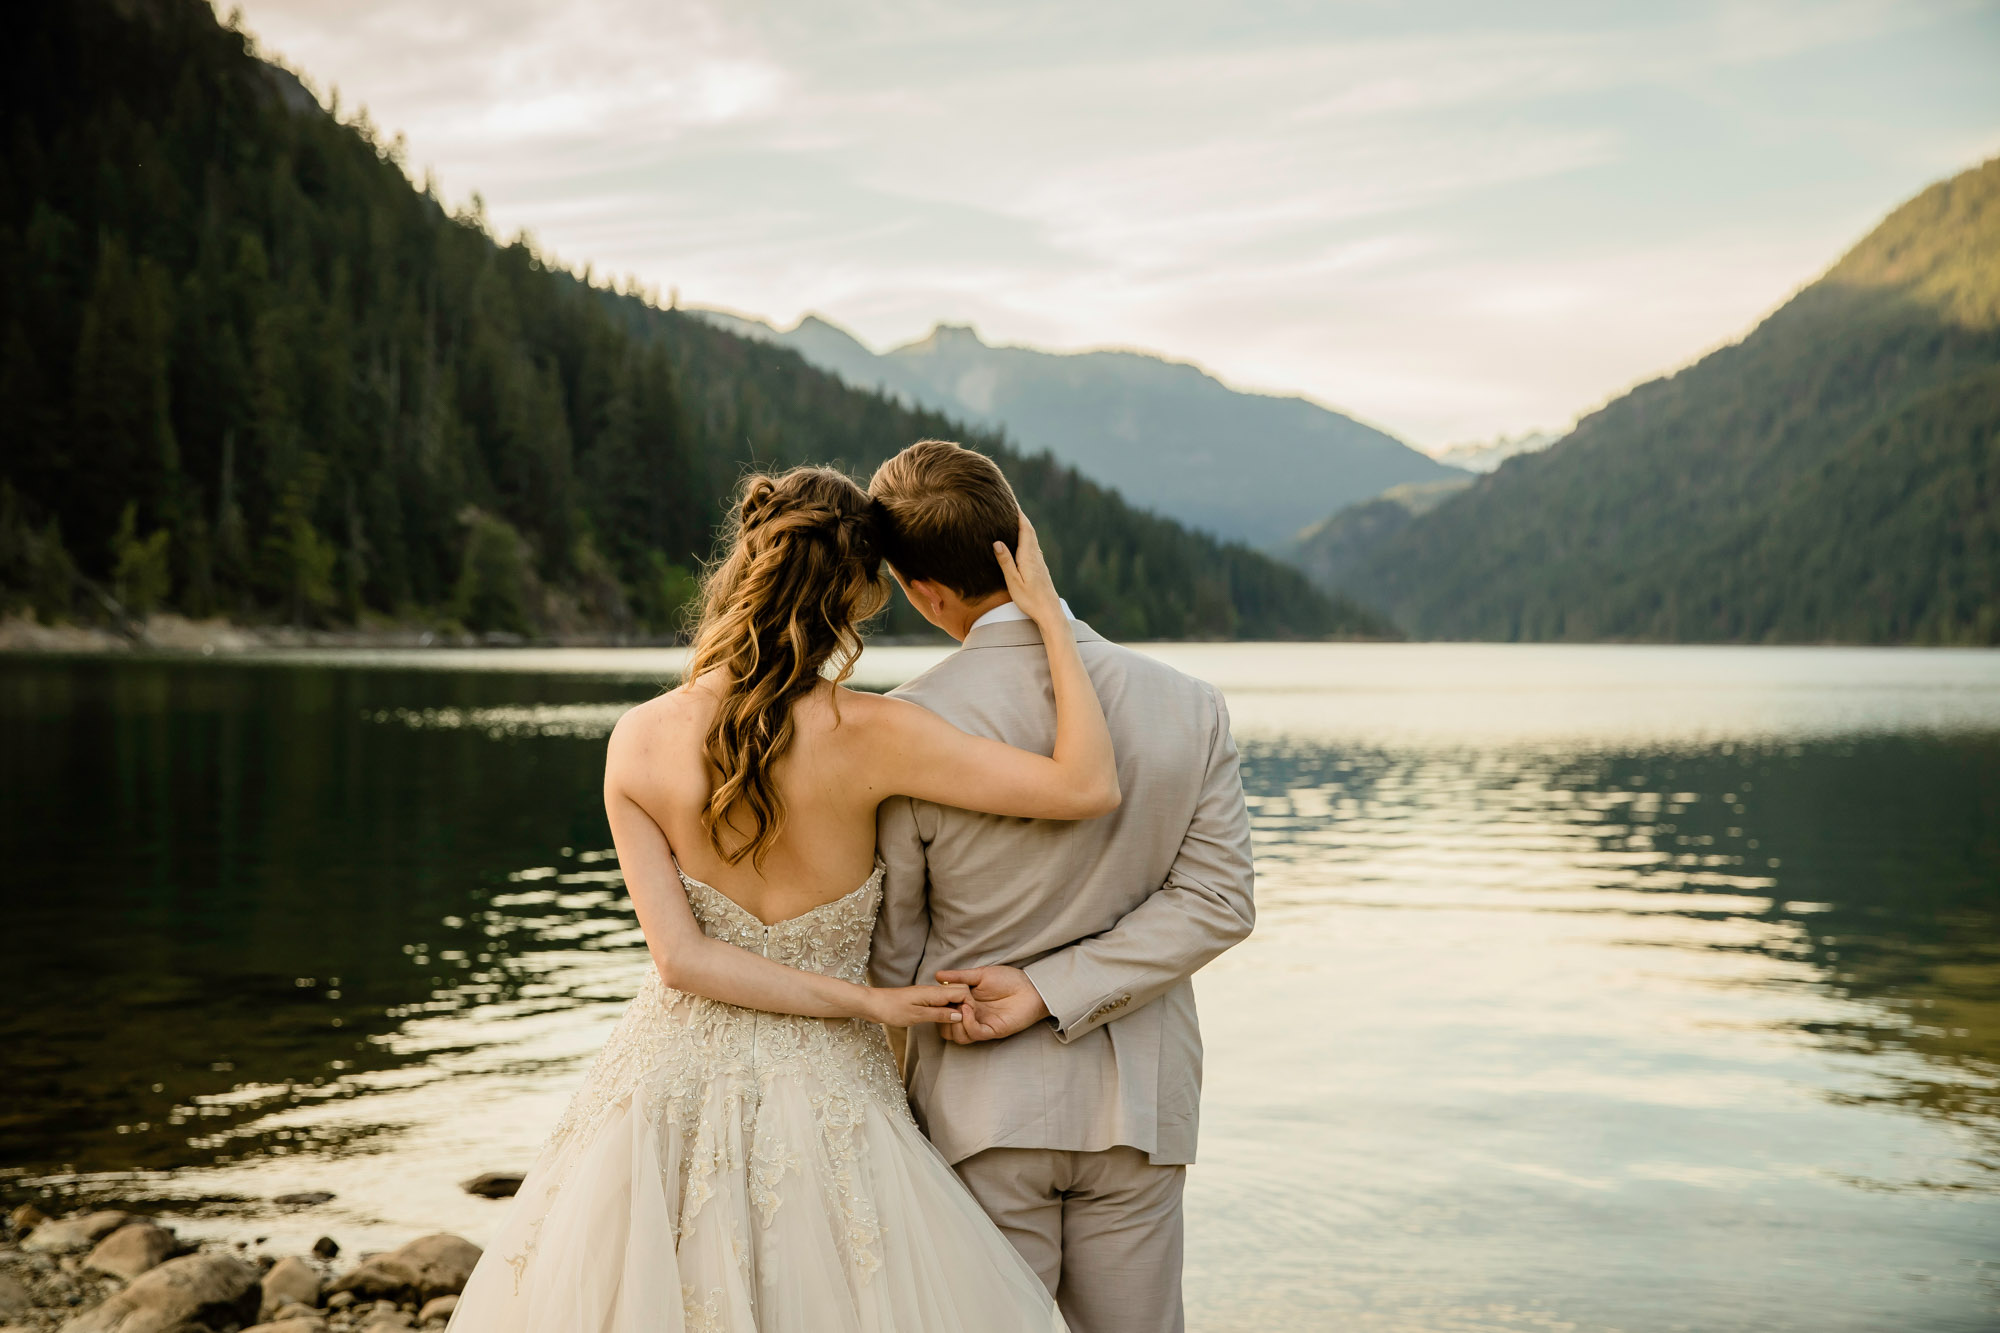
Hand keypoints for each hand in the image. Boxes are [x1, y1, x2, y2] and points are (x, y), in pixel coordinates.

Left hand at [866, 982, 969, 1027]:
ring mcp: (929, 995)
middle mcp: (934, 991)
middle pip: (960, 993)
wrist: (873, 1004)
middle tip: (963, 1023)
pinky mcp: (924, 1000)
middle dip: (966, 1007)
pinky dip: (947, 1011)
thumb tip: (960, 1015)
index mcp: (935, 992)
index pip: (963, 991)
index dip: (969, 1005)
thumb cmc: (892, 1009)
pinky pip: (942, 1003)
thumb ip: (940, 1014)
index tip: (968, 1019)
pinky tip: (943, 1020)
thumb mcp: (917, 1015)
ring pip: (952, 998)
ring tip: (954, 1024)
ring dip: (956, 1010)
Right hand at [933, 965, 1049, 1043]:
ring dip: (954, 1022)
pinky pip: (974, 1034)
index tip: (938, 995)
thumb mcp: (980, 974)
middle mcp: (971, 1017)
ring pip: (958, 1036)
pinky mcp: (992, 1030)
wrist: (1031, 987)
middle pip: (946, 1030)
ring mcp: (981, 1025)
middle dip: (942, 1018)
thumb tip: (937, 975)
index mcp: (965, 1004)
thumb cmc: (1009, 979)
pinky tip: (968, 1009)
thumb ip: (959, 977)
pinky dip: (967, 1023)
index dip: (937, 1007)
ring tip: (960, 1006)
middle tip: (948, 1003)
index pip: (943, 1014)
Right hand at [993, 513, 1064, 630]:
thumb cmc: (1030, 599)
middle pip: (1029, 531)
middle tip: (1011, 505)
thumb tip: (997, 541)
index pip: (1025, 529)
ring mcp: (1039, 561)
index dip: (1019, 515)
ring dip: (1024, 527)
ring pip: (1032, 538)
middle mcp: (1036, 555)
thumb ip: (1005, 561)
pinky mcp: (1040, 568)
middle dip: (1020, 517)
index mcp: (1028, 556)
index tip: (1011, 502)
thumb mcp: (1013, 581)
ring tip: (1014, 519)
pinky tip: (1022, 541)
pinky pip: (1032, 546)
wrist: (1049, 612)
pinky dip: (1026, 537)